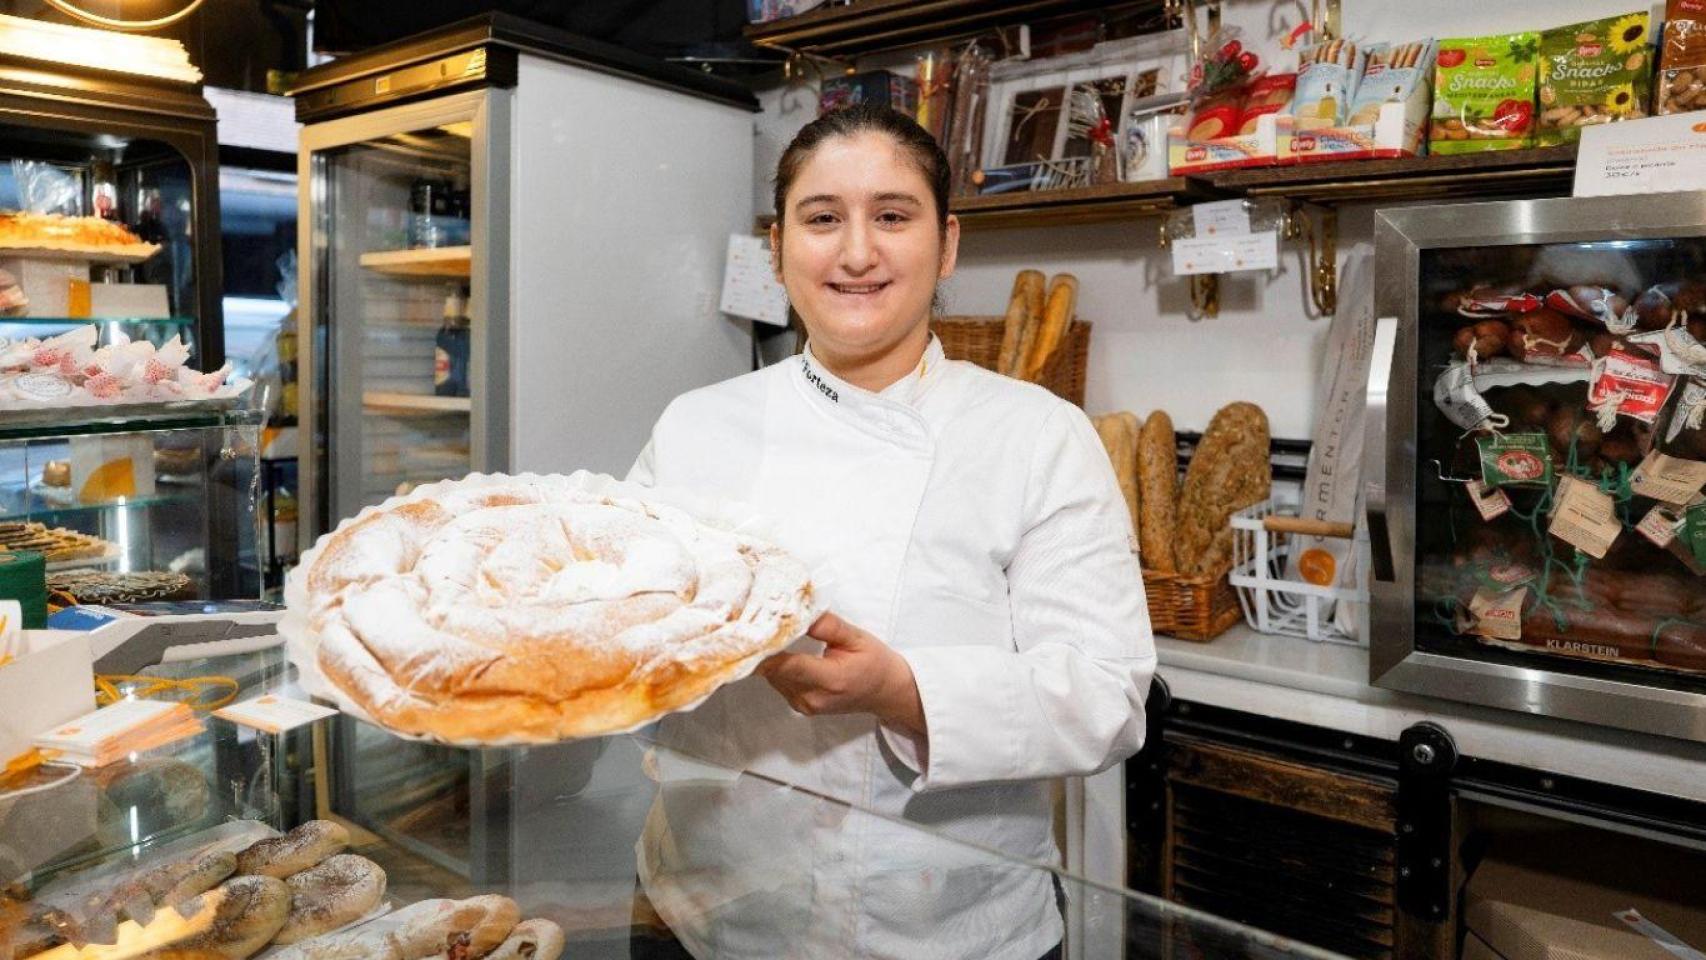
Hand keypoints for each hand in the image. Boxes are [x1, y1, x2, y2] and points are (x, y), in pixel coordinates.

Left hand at [757, 612, 925, 735]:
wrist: (885, 692)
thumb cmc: (874, 662)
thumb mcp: (857, 637)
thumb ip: (828, 626)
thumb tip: (801, 612)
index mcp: (831, 680)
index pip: (788, 665)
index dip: (767, 649)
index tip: (753, 630)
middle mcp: (814, 697)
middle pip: (775, 672)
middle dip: (764, 648)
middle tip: (755, 622)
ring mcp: (805, 705)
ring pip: (773, 678)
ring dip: (769, 657)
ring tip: (768, 634)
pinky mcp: (801, 707)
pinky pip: (779, 683)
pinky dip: (777, 667)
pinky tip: (782, 651)